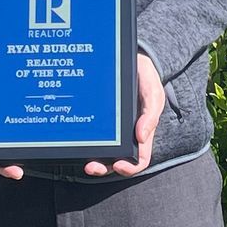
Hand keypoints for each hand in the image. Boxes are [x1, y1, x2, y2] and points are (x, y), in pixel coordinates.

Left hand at [86, 52, 165, 175]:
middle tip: (92, 167)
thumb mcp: (152, 90)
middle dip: (104, 168)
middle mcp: (124, 134)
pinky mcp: (97, 120)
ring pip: (101, 153)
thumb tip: (141, 137)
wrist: (128, 58)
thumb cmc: (144, 76)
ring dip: (93, 161)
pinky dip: (83, 142)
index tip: (119, 165)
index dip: (130, 167)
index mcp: (141, 130)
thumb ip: (150, 113)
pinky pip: (90, 135)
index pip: (139, 158)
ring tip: (84, 161)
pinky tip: (75, 140)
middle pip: (115, 161)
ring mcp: (110, 128)